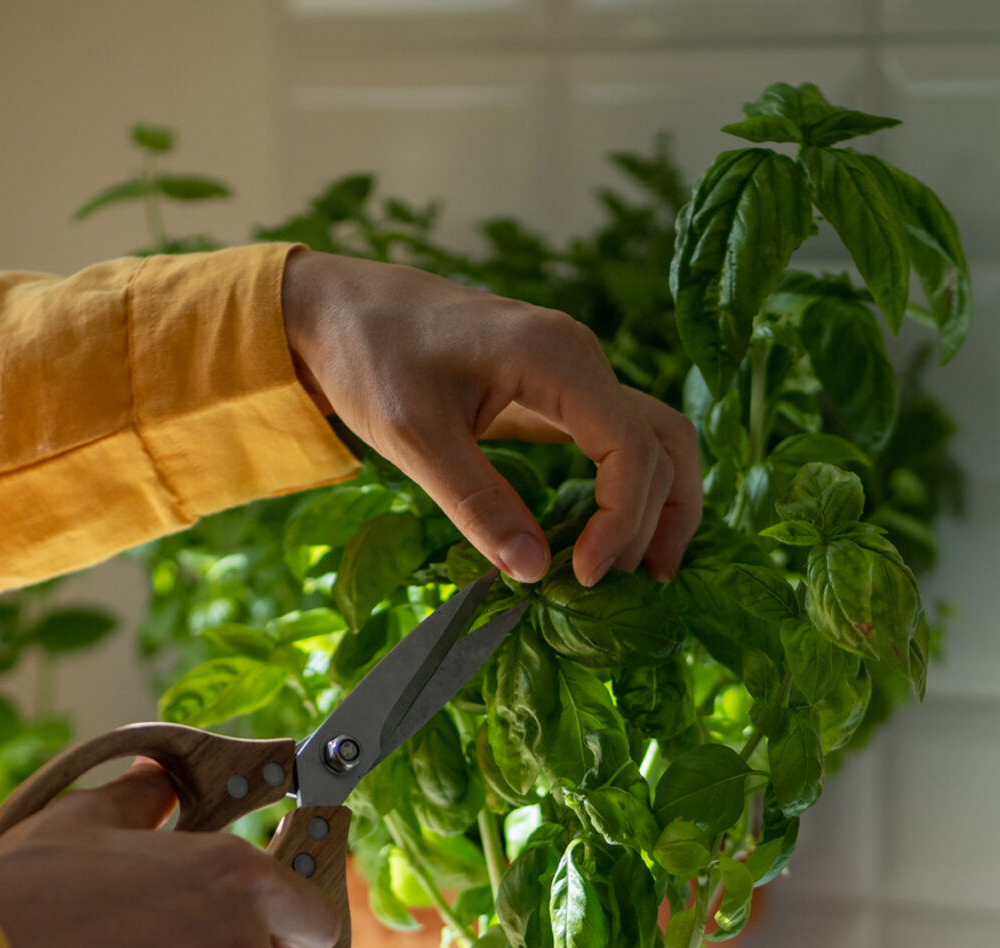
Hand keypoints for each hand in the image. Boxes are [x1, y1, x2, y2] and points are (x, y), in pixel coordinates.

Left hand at [281, 250, 702, 586]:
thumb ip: (476, 502)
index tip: (579, 576)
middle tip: (610, 588)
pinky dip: (630, 487)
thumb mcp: (413, 437)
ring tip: (644, 572)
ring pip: (655, 438)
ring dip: (660, 504)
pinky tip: (609, 536)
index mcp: (557, 359)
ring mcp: (575, 371)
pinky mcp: (558, 389)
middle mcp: (582, 359)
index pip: (631, 449)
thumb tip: (533, 572)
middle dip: (647, 522)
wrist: (339, 307)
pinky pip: (620, 437)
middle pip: (660, 446)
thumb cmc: (369, 356)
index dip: (619, 522)